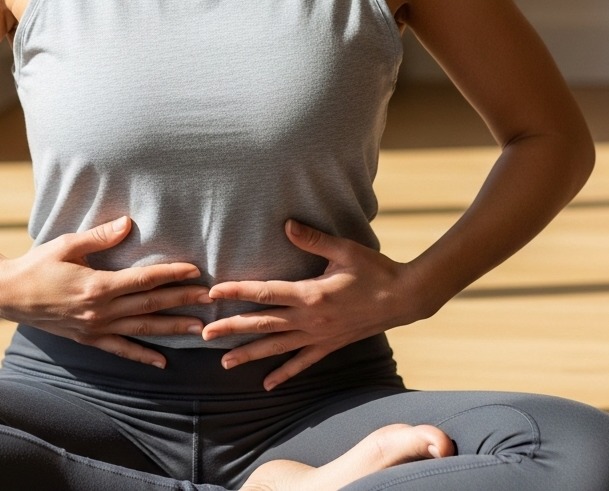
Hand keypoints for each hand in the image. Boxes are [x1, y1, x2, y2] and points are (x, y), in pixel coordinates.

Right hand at [0, 216, 211, 367]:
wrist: (9, 295)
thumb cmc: (38, 264)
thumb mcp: (67, 245)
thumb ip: (99, 237)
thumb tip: (128, 223)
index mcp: (98, 285)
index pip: (143, 280)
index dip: (171, 275)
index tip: (195, 270)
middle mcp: (100, 310)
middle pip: (150, 305)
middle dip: (182, 301)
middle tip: (210, 298)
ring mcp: (95, 328)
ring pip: (142, 329)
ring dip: (172, 329)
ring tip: (199, 329)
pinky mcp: (88, 338)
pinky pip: (121, 350)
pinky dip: (143, 356)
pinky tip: (162, 362)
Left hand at [202, 219, 425, 389]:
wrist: (403, 298)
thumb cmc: (374, 269)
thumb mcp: (344, 250)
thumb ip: (313, 239)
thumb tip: (287, 225)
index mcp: (310, 294)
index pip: (265, 292)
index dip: (238, 291)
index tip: (214, 292)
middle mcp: (310, 319)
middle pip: (263, 323)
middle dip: (232, 327)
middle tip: (204, 332)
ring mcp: (319, 336)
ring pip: (277, 347)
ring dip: (250, 353)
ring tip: (224, 362)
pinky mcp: (330, 345)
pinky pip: (303, 362)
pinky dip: (284, 373)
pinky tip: (268, 384)